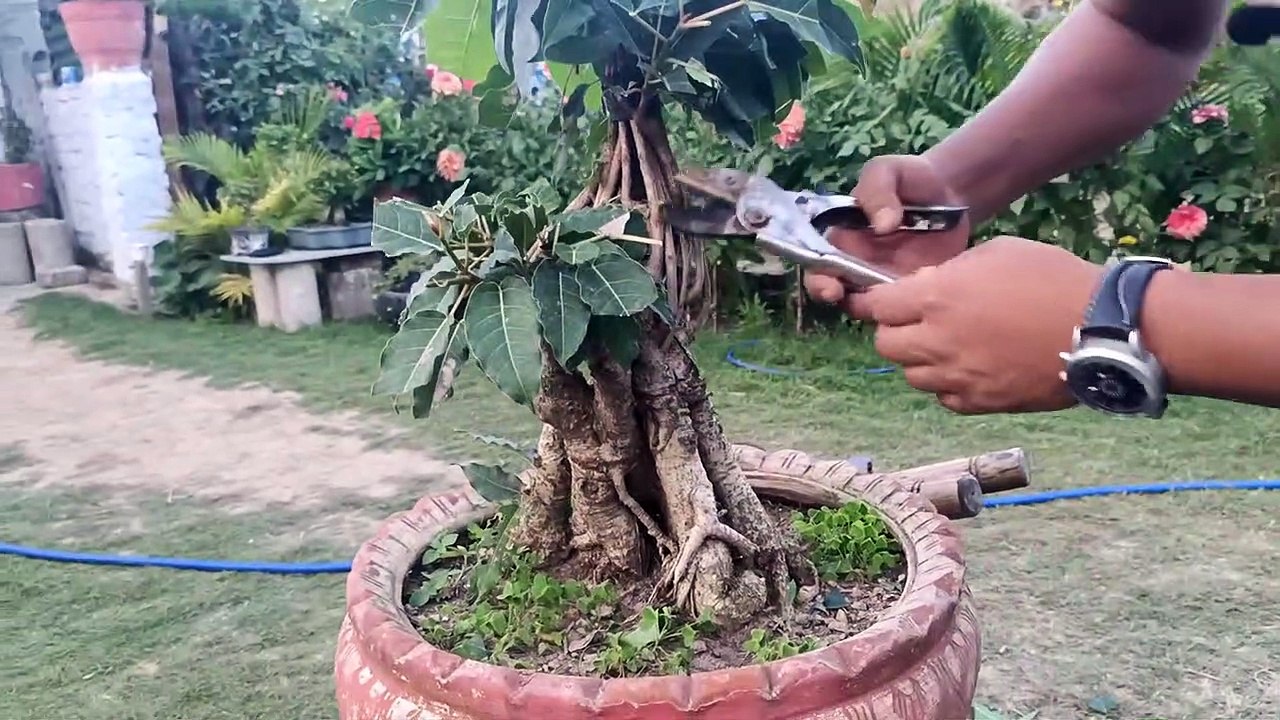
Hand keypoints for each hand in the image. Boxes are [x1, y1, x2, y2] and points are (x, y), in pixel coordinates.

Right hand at [805, 154, 970, 309]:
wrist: (951, 189)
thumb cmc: (910, 177)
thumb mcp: (887, 171)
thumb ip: (877, 190)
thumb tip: (882, 225)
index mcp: (842, 238)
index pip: (818, 264)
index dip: (818, 279)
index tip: (831, 287)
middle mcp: (856, 263)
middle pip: (836, 291)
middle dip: (837, 300)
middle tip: (847, 299)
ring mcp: (884, 278)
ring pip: (868, 306)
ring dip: (873, 311)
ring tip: (887, 307)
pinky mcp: (913, 288)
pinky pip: (903, 307)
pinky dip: (906, 310)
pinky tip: (918, 302)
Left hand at [854, 236, 1103, 413]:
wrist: (1100, 329)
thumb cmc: (1052, 279)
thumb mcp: (996, 253)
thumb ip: (951, 272)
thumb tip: (924, 286)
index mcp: (936, 299)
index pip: (877, 306)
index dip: (874, 301)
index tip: (878, 300)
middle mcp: (938, 342)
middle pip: (885, 345)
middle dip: (894, 330)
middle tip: (916, 321)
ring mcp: (958, 377)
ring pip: (912, 376)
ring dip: (920, 360)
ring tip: (947, 345)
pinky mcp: (981, 403)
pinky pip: (944, 399)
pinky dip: (948, 386)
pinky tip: (969, 369)